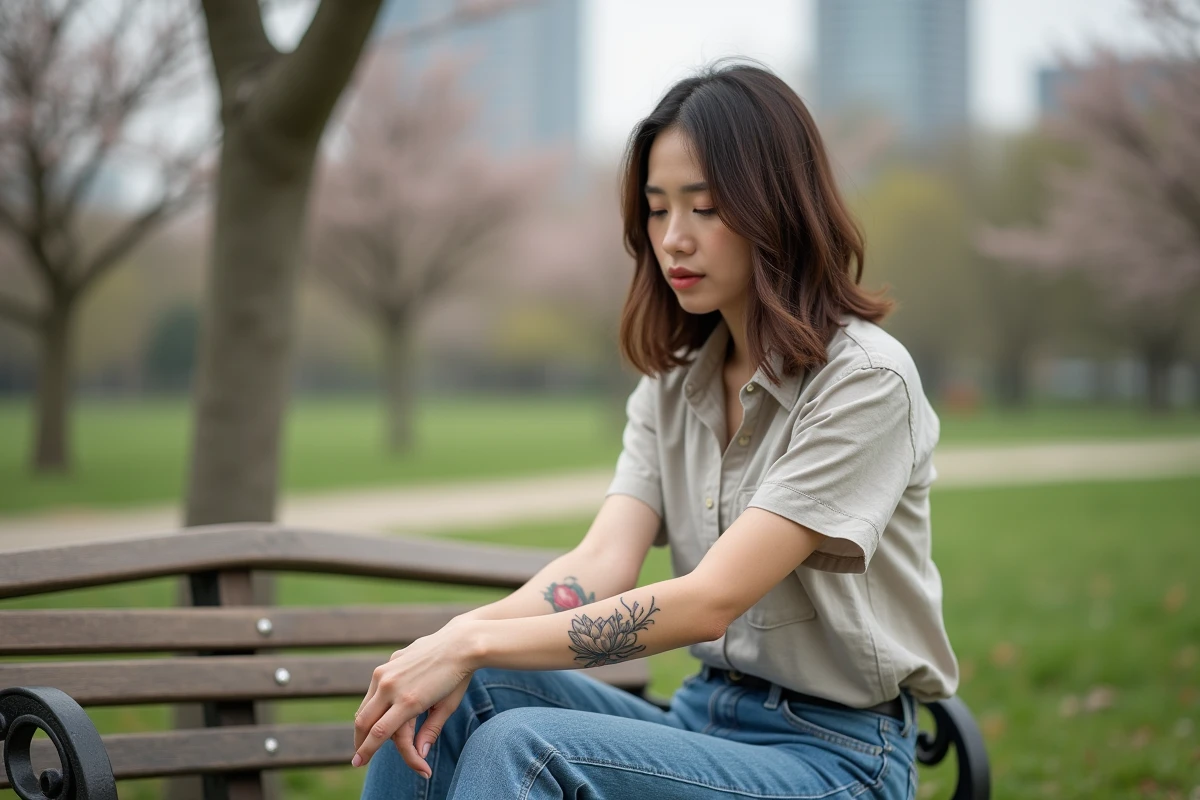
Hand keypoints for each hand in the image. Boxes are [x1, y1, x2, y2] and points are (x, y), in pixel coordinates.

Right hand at [352, 625, 477, 772]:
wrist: (459, 642)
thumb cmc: (457, 678)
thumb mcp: (447, 708)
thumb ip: (430, 732)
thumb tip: (420, 755)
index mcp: (409, 701)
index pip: (379, 734)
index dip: (367, 751)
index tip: (358, 763)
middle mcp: (392, 686)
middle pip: (364, 722)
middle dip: (360, 742)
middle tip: (359, 757)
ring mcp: (386, 672)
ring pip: (365, 706)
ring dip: (363, 725)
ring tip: (365, 739)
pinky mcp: (387, 663)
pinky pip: (373, 690)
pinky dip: (372, 706)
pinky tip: (376, 714)